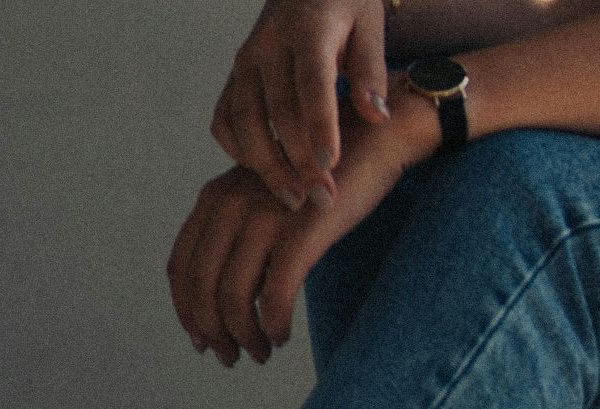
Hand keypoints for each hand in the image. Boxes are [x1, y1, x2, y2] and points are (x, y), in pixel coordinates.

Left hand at [170, 90, 439, 366]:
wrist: (374, 140)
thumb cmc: (324, 179)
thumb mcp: (267, 199)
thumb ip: (242, 236)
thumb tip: (231, 302)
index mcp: (215, 198)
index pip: (181, 266)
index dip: (186, 311)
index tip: (203, 341)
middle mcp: (229, 204)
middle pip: (201, 287)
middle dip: (212, 332)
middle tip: (232, 359)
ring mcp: (264, 216)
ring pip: (234, 297)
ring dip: (244, 336)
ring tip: (262, 352)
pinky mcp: (300, 232)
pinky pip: (274, 295)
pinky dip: (273, 325)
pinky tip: (282, 336)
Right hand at [212, 0, 395, 213]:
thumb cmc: (345, 8)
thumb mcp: (370, 25)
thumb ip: (372, 71)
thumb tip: (376, 116)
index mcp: (309, 29)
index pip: (312, 81)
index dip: (319, 124)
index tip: (330, 163)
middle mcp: (269, 45)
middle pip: (277, 110)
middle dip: (298, 160)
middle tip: (321, 198)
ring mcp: (246, 61)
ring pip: (244, 120)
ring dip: (266, 165)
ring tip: (293, 199)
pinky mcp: (234, 76)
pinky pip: (223, 118)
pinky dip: (237, 149)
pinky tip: (261, 171)